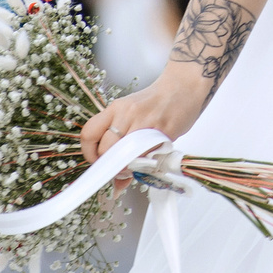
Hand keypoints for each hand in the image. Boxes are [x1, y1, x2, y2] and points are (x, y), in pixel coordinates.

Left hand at [80, 71, 209, 174]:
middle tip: (118, 169)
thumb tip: (117, 185)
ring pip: (125, 157)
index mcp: (115, 108)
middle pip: (106, 150)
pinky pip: (148, 158)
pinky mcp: (164, 133)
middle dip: (110, 166)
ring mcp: (145, 123)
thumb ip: (119, 144)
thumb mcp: (132, 115)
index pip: (89, 133)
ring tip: (133, 166)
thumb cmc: (155, 102)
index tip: (97, 162)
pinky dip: (145, 166)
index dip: (90, 154)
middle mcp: (127, 114)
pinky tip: (149, 161)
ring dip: (127, 169)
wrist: (183, 87)